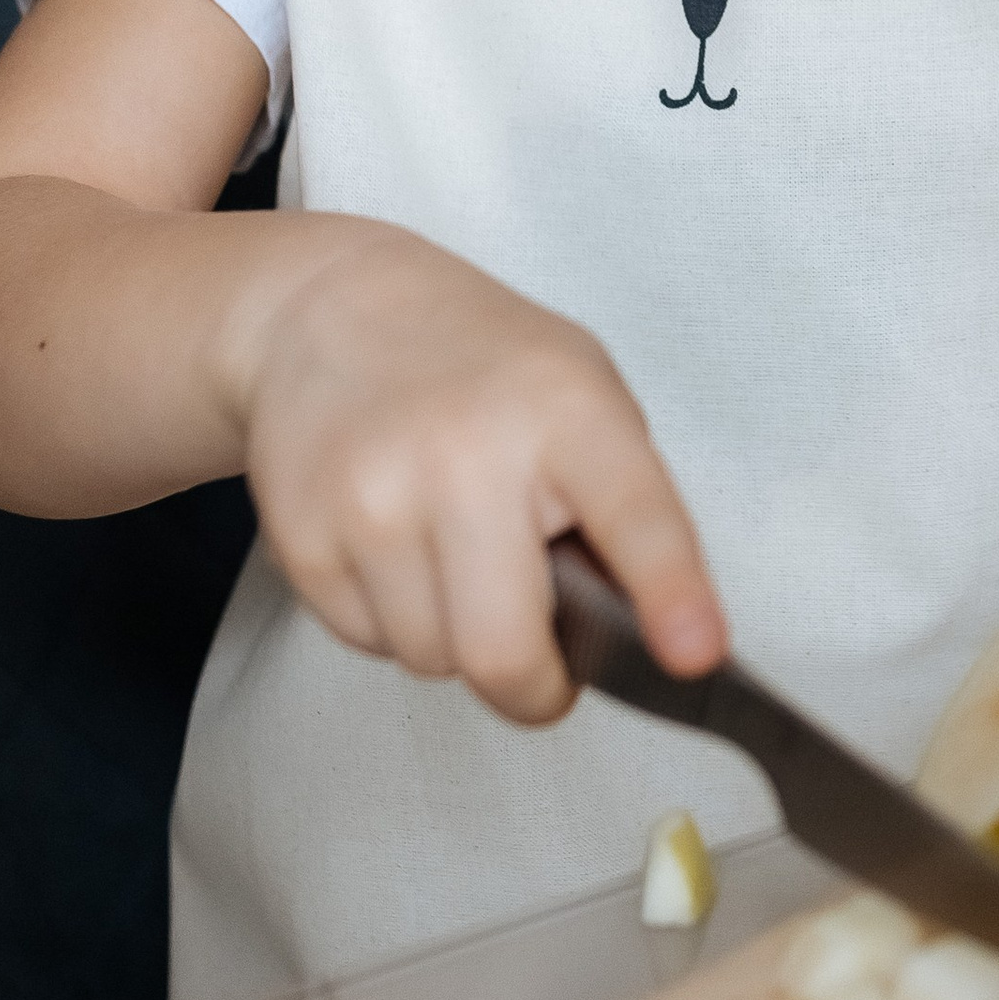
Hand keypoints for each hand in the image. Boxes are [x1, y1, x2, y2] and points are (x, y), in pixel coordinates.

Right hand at [230, 225, 725, 722]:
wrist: (329, 312)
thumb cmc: (481, 366)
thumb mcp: (584, 393)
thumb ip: (624, 505)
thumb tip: (649, 636)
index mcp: (566, 412)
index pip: (634, 517)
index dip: (670, 594)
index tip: (695, 655)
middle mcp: (466, 456)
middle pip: (504, 653)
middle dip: (535, 687)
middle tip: (544, 664)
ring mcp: (373, 499)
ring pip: (434, 661)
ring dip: (457, 639)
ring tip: (455, 554)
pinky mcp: (303, 537)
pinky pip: (369, 644)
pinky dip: (394, 619)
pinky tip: (395, 544)